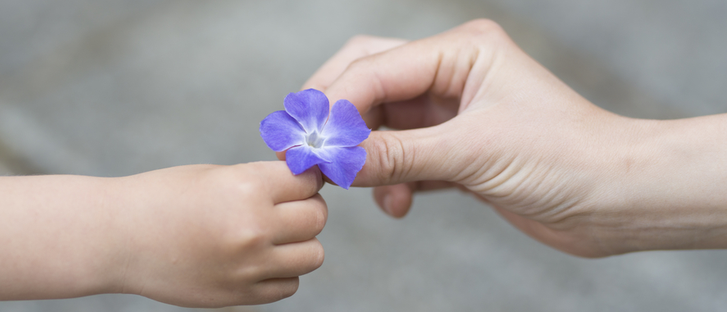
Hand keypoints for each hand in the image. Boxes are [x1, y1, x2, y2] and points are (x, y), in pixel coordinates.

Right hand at [112, 161, 325, 306]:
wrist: (116, 239)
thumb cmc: (162, 197)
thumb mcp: (215, 176)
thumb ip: (261, 183)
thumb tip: (306, 186)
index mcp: (246, 188)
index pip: (308, 181)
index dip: (304, 179)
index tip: (294, 182)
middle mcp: (253, 228)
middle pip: (317, 217)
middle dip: (306, 208)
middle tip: (285, 207)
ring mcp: (248, 266)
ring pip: (312, 255)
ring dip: (300, 243)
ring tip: (274, 236)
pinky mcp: (239, 294)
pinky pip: (288, 284)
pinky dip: (281, 272)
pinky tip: (257, 259)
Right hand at [302, 19, 726, 256]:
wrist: (615, 200)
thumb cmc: (566, 157)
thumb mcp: (473, 153)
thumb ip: (397, 155)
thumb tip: (334, 162)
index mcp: (460, 50)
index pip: (374, 69)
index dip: (334, 107)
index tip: (303, 145)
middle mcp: (451, 72)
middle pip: (368, 82)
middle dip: (337, 119)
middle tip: (305, 151)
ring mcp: (451, 111)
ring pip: (380, 124)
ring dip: (364, 157)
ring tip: (357, 188)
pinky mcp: (454, 148)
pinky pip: (401, 156)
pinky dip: (390, 179)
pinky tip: (398, 204)